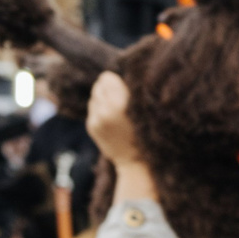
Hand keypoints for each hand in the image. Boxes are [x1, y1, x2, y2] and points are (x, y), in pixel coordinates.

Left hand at [85, 72, 155, 203]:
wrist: (136, 163)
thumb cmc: (146, 133)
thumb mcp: (143, 109)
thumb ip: (129, 90)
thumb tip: (115, 74)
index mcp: (120, 104)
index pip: (107, 78)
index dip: (115, 80)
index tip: (124, 86)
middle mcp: (105, 110)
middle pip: (98, 85)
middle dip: (107, 89)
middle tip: (120, 98)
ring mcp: (96, 120)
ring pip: (94, 96)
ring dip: (103, 99)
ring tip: (116, 109)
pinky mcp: (91, 127)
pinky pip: (92, 108)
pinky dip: (100, 110)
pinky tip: (111, 118)